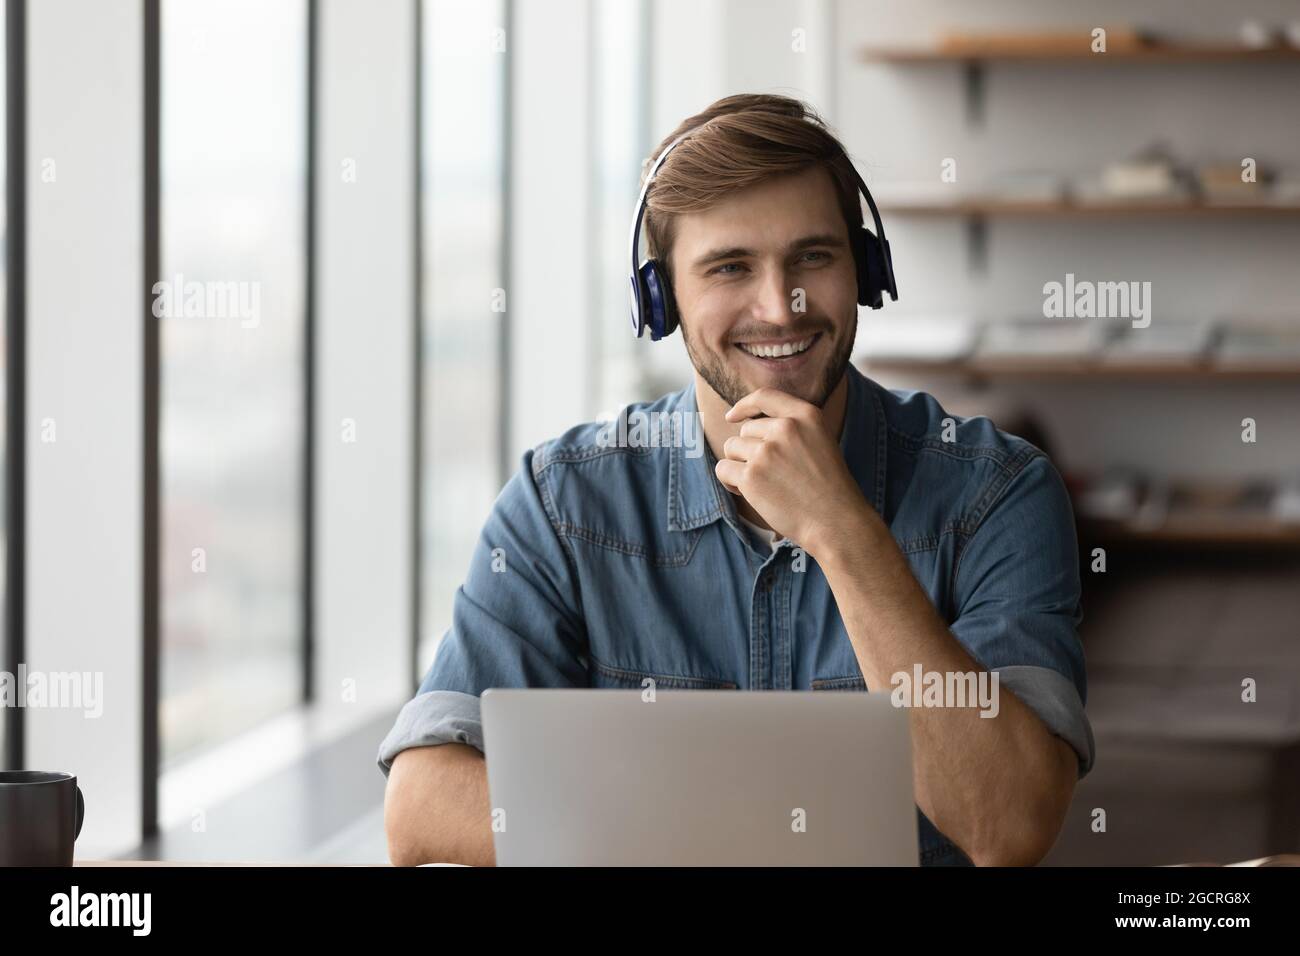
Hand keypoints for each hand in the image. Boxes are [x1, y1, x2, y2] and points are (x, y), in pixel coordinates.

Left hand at [715, 387, 871, 556]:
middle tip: (770, 475)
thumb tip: (750, 424)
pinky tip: (749, 494)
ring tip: (762, 485)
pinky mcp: (751, 476)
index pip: (764, 396)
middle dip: (749, 450)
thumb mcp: (821, 442)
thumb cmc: (829, 488)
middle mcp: (785, 428)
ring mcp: (766, 451)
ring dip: (739, 466)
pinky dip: (730, 482)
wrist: (836, 522)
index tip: (732, 416)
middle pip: (745, 430)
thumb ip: (793, 428)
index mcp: (806, 415)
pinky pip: (723, 469)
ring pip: (731, 448)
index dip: (744, 405)